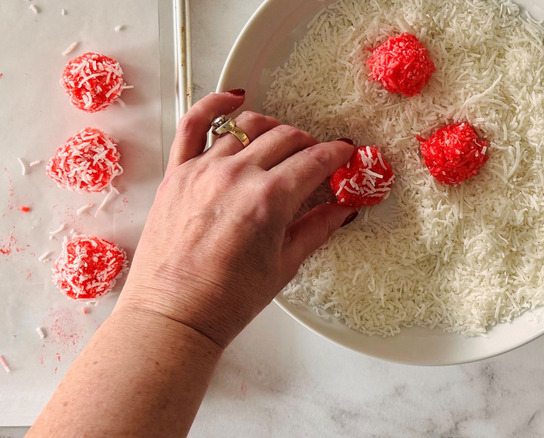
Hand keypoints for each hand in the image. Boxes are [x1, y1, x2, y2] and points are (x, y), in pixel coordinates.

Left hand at [115, 90, 356, 347]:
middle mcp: (237, 175)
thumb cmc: (226, 300)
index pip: (315, 160)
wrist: (172, 315)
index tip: (346, 153)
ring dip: (274, 130)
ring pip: (249, 126)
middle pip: (286, 138)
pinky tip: (233, 98)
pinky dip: (214, 104)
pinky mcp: (177, 172)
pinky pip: (194, 123)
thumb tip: (344, 207)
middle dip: (310, 144)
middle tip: (318, 158)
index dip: (337, 154)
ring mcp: (203, 169)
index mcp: (269, 199)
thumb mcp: (284, 265)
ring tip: (282, 143)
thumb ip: (317, 227)